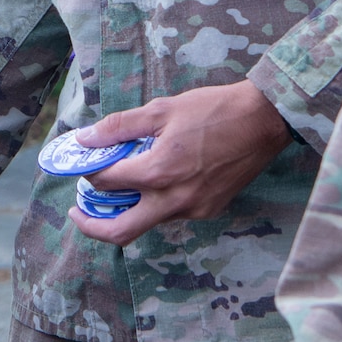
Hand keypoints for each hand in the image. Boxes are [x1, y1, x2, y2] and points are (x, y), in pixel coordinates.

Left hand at [66, 81, 293, 247]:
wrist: (263, 121)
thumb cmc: (213, 110)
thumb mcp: (161, 109)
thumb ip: (119, 127)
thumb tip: (85, 138)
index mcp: (159, 173)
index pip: (107, 183)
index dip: (89, 172)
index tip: (83, 163)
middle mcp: (175, 200)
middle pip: (122, 231)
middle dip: (92, 226)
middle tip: (77, 211)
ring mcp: (194, 210)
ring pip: (148, 222)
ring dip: (126, 210)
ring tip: (116, 186)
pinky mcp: (210, 210)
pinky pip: (172, 214)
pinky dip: (154, 203)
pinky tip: (153, 181)